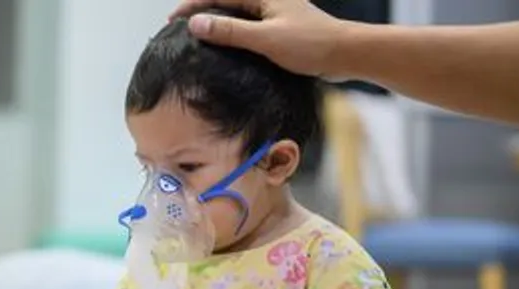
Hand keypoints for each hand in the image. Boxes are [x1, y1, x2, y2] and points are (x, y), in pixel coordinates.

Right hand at [169, 0, 350, 77]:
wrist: (347, 54)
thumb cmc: (311, 44)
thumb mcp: (265, 39)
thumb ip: (230, 32)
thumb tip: (195, 24)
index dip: (192, 6)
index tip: (171, 20)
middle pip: (225, 2)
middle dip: (200, 12)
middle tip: (177, 28)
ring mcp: (275, 12)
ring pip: (236, 14)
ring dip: (215, 24)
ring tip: (195, 39)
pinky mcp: (281, 27)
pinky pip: (248, 26)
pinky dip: (231, 34)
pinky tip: (224, 48)